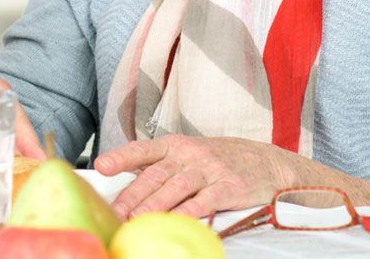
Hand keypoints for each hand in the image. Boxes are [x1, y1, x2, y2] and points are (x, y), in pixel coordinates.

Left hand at [93, 135, 307, 218]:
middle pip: (155, 176)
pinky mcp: (228, 187)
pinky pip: (204, 202)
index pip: (143, 150)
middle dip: (131, 197)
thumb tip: (125, 187)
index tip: (101, 167)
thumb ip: (160, 168)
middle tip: (114, 214)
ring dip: (154, 207)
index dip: (121, 158)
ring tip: (135, 221)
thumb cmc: (220, 161)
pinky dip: (188, 214)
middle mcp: (190, 155)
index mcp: (176, 145)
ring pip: (175, 189)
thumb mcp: (189, 155)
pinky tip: (174, 224)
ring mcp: (210, 170)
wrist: (268, 162)